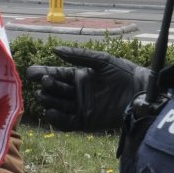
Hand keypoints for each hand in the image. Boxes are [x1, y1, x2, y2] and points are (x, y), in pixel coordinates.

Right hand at [26, 47, 147, 131]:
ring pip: (57, 105)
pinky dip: (57, 119)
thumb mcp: (101, 61)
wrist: (141, 93)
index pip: (56, 75)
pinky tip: (51, 113)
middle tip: (46, 82)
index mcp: (79, 76)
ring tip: (45, 96)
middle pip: (54, 91)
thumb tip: (55, 50)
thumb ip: (79, 56)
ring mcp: (80, 107)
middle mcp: (77, 92)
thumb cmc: (124, 73)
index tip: (32, 72)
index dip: (43, 73)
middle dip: (47, 86)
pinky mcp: (85, 121)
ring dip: (49, 101)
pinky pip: (67, 123)